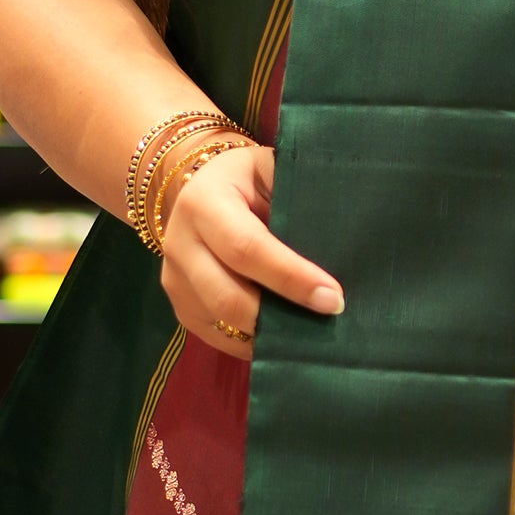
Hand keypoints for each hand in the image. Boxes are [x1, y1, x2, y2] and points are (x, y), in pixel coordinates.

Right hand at [160, 139, 344, 358]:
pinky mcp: (180, 306)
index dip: (291, 277)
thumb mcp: (270, 172)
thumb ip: (295, 202)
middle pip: (228, 296)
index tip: (333, 297)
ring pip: (223, 321)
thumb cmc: (248, 180)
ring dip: (270, 334)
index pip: (247, 248)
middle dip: (282, 316)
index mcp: (203, 202)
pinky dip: (253, 342)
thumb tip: (340, 249)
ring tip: (311, 333)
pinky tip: (285, 338)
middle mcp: (179, 242)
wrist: (199, 189)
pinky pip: (217, 336)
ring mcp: (174, 279)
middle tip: (329, 320)